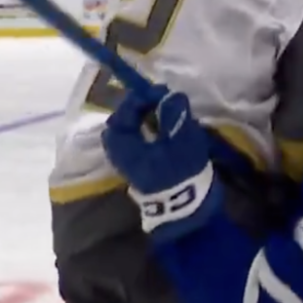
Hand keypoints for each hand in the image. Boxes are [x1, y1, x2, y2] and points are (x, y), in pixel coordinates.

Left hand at [101, 85, 221, 242]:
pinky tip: (170, 135)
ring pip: (135, 132)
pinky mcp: (139, 171)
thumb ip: (175, 114)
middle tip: (167, 103)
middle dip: (146, 109)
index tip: (165, 91)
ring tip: (172, 118)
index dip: (145, 96)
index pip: (127, 108)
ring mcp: (127, 162)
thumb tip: (172, 96)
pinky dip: (154, 136)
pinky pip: (142, 144)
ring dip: (151, 122)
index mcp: (121, 140)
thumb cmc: (180, 173)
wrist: (185, 211)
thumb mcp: (182, 138)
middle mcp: (118, 150)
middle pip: (129, 120)